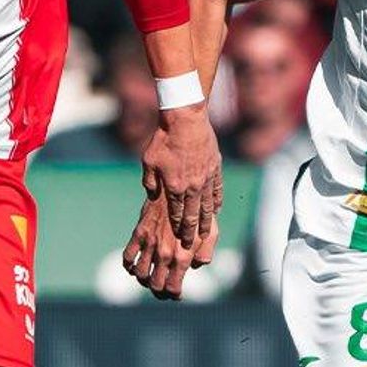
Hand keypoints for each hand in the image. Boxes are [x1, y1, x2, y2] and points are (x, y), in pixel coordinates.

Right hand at [121, 192, 218, 299]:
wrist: (178, 189)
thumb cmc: (197, 211)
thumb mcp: (210, 233)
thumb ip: (205, 253)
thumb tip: (196, 266)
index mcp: (182, 257)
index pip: (172, 289)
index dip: (174, 295)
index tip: (176, 293)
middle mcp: (164, 253)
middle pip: (155, 285)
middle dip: (159, 291)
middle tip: (163, 288)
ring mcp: (150, 244)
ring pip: (140, 274)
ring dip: (144, 280)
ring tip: (150, 277)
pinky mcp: (139, 233)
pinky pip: (127, 256)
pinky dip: (129, 266)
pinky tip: (135, 266)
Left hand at [139, 104, 222, 248]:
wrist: (185, 119)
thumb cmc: (163, 139)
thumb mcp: (149, 161)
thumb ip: (150, 181)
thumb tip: (152, 194)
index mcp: (174, 187)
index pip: (177, 214)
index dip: (177, 229)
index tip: (177, 241)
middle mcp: (192, 186)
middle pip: (193, 215)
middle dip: (192, 233)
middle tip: (191, 246)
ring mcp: (206, 178)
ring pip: (208, 206)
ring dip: (206, 222)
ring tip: (206, 234)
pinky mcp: (215, 169)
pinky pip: (217, 191)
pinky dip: (217, 202)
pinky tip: (217, 210)